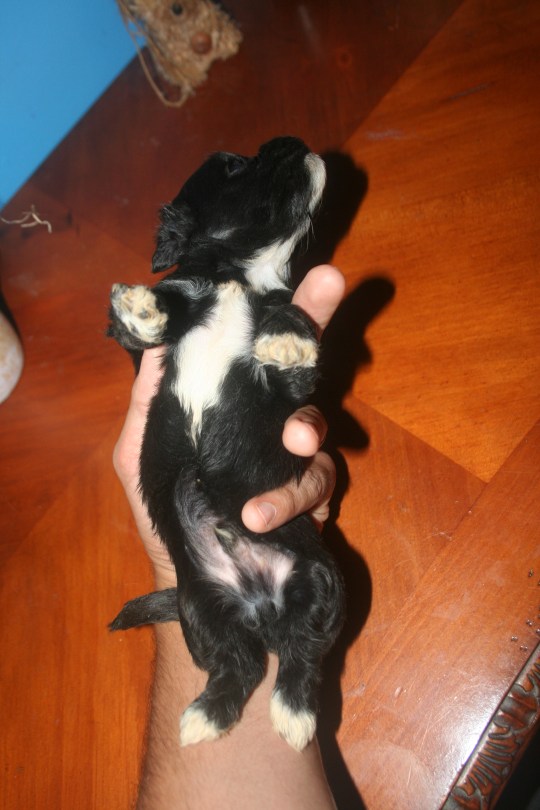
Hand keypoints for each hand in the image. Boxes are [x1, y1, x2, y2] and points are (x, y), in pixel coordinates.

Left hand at [113, 264, 344, 584]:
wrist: (189, 569)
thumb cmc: (164, 504)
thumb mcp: (141, 450)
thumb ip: (150, 400)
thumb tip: (154, 336)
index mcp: (236, 401)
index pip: (262, 346)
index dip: (288, 306)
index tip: (313, 268)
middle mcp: (270, 418)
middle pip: (303, 363)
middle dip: (317, 320)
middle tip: (329, 283)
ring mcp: (293, 457)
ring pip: (315, 427)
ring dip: (302, 434)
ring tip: (264, 464)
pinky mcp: (309, 497)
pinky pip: (318, 484)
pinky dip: (288, 498)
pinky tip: (257, 515)